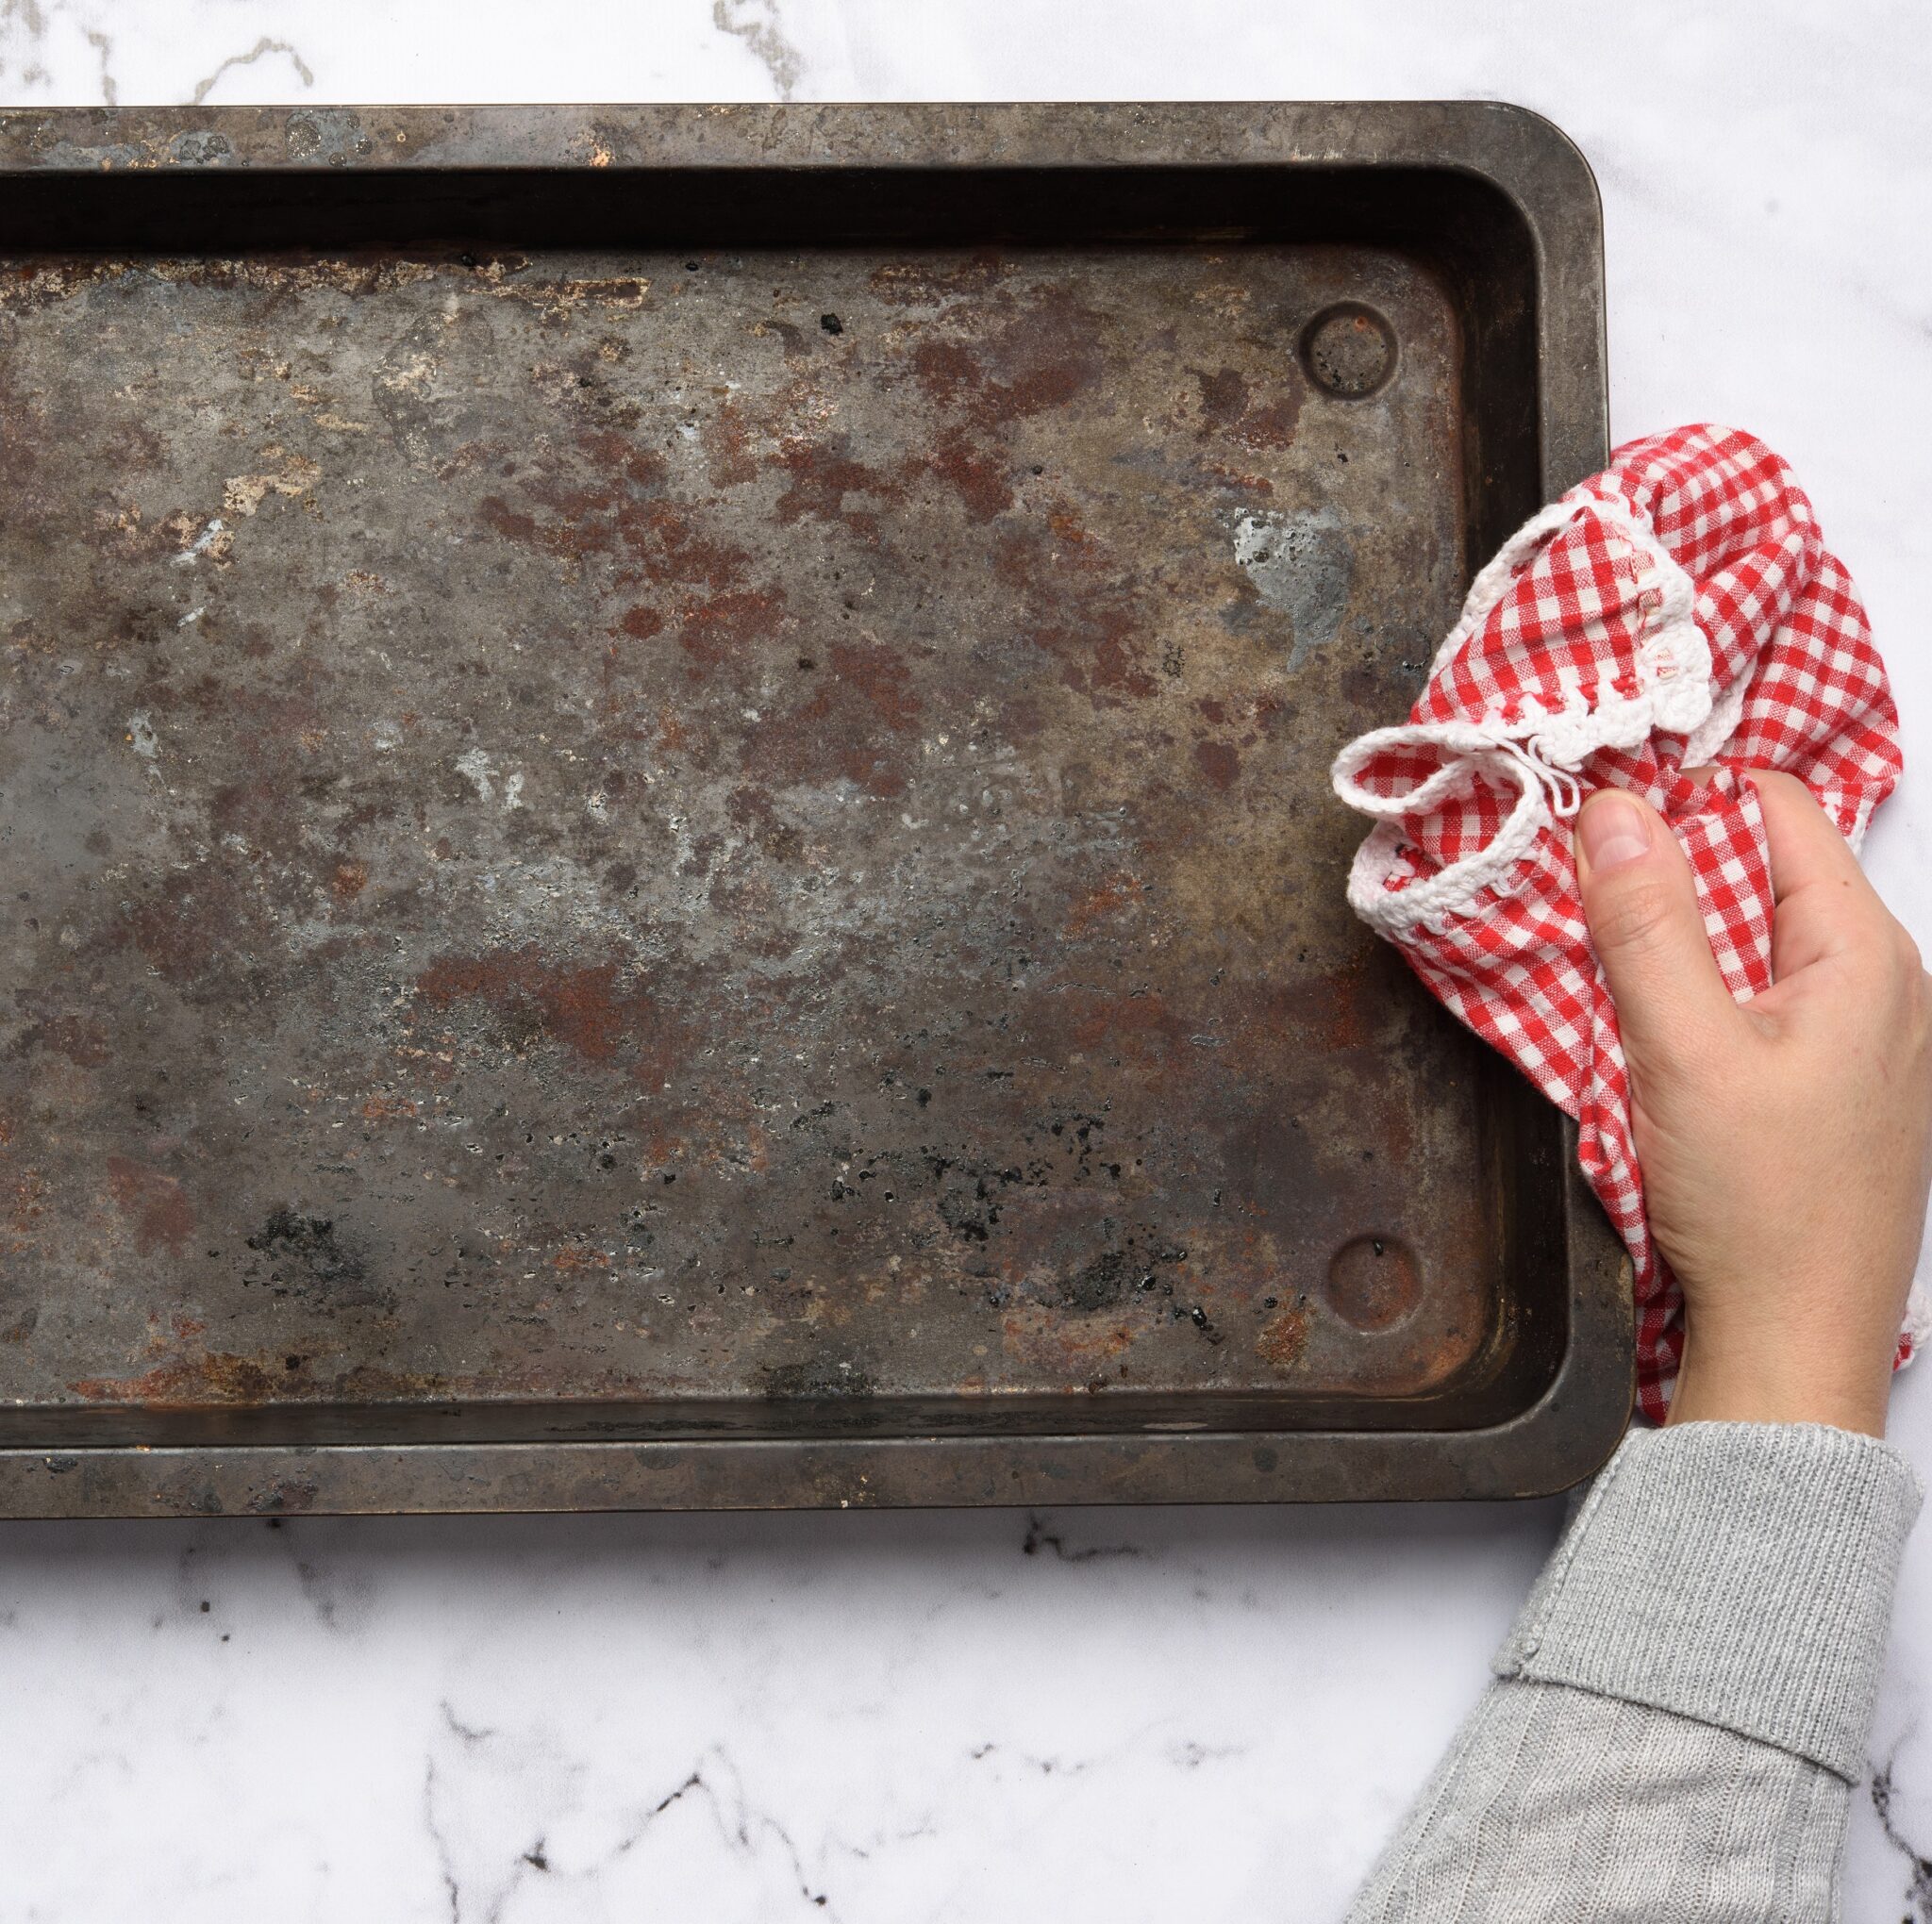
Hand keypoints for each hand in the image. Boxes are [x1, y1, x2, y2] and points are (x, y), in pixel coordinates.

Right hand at [1574, 772, 1931, 1436]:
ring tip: (1602, 956)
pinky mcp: (1827, 1086)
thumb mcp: (1686, 1050)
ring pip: (1751, 939)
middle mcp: (1879, 984)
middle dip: (1668, 867)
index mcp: (1864, 953)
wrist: (1795, 1343)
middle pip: (1761, 870)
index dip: (1684, 795)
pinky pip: (1755, 1000)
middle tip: (1580, 879)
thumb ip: (1648, 925)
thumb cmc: (1763, 1208)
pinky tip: (1647, 1029)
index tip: (1599, 811)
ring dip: (1675, 936)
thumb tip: (1617, 811)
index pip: (1776, 807)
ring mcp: (1858, 1039)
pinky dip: (1695, 993)